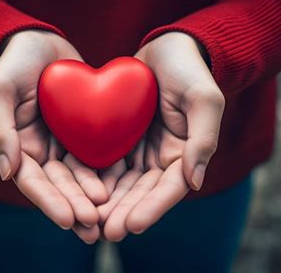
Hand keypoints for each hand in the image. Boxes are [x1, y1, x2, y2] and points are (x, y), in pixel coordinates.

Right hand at [0, 30, 107, 240]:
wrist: (39, 40)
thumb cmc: (14, 62)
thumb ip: (0, 129)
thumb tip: (7, 173)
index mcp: (19, 146)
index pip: (33, 182)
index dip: (50, 202)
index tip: (69, 220)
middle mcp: (42, 151)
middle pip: (59, 186)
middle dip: (76, 207)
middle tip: (95, 228)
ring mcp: (64, 142)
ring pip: (80, 176)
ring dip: (93, 198)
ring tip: (110, 216)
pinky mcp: (84, 131)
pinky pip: (97, 154)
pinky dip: (107, 171)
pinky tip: (123, 186)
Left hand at [100, 32, 224, 240]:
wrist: (167, 46)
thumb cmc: (189, 69)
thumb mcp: (203, 98)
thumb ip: (203, 138)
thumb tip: (195, 182)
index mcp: (185, 154)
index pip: (169, 189)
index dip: (152, 209)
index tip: (132, 226)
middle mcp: (161, 158)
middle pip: (142, 193)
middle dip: (124, 213)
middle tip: (104, 233)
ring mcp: (139, 150)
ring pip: (121, 184)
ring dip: (106, 204)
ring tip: (88, 221)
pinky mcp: (120, 139)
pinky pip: (105, 162)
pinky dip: (93, 178)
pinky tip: (77, 192)